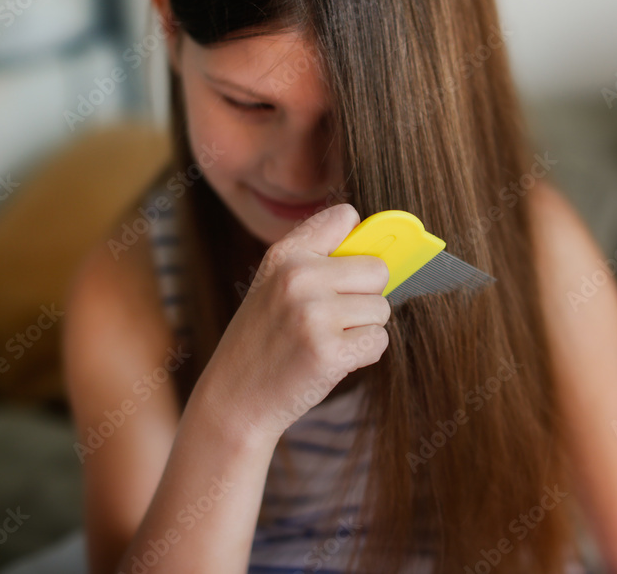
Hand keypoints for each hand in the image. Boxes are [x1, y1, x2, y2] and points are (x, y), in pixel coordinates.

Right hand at [193, 203, 390, 443]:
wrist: (234, 399)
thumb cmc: (264, 341)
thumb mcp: (274, 286)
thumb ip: (317, 260)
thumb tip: (381, 248)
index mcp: (284, 254)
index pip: (345, 217)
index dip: (356, 244)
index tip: (350, 264)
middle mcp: (298, 277)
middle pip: (377, 270)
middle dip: (365, 296)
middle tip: (333, 318)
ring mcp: (314, 314)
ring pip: (381, 309)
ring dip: (363, 329)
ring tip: (325, 340)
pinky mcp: (330, 351)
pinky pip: (379, 341)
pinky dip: (363, 354)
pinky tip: (331, 360)